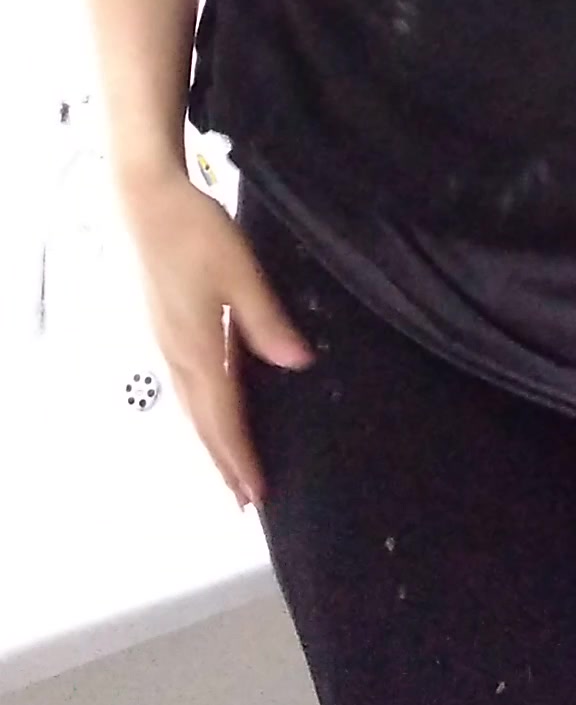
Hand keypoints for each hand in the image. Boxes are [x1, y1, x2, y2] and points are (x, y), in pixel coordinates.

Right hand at [123, 172, 315, 509]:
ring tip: (230, 467)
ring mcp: (167, 342)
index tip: (256, 496)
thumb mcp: (242, 274)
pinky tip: (212, 408)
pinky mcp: (165, 327)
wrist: (148, 203)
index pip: (224, 418)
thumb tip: (299, 364)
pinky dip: (202, 412)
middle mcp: (178, 355)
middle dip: (225, 463)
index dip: (241, 458)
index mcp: (198, 350)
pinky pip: (186, 385)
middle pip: (203, 422)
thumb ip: (268, 322)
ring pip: (191, 407)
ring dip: (212, 441)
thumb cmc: (197, 234)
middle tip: (244, 501)